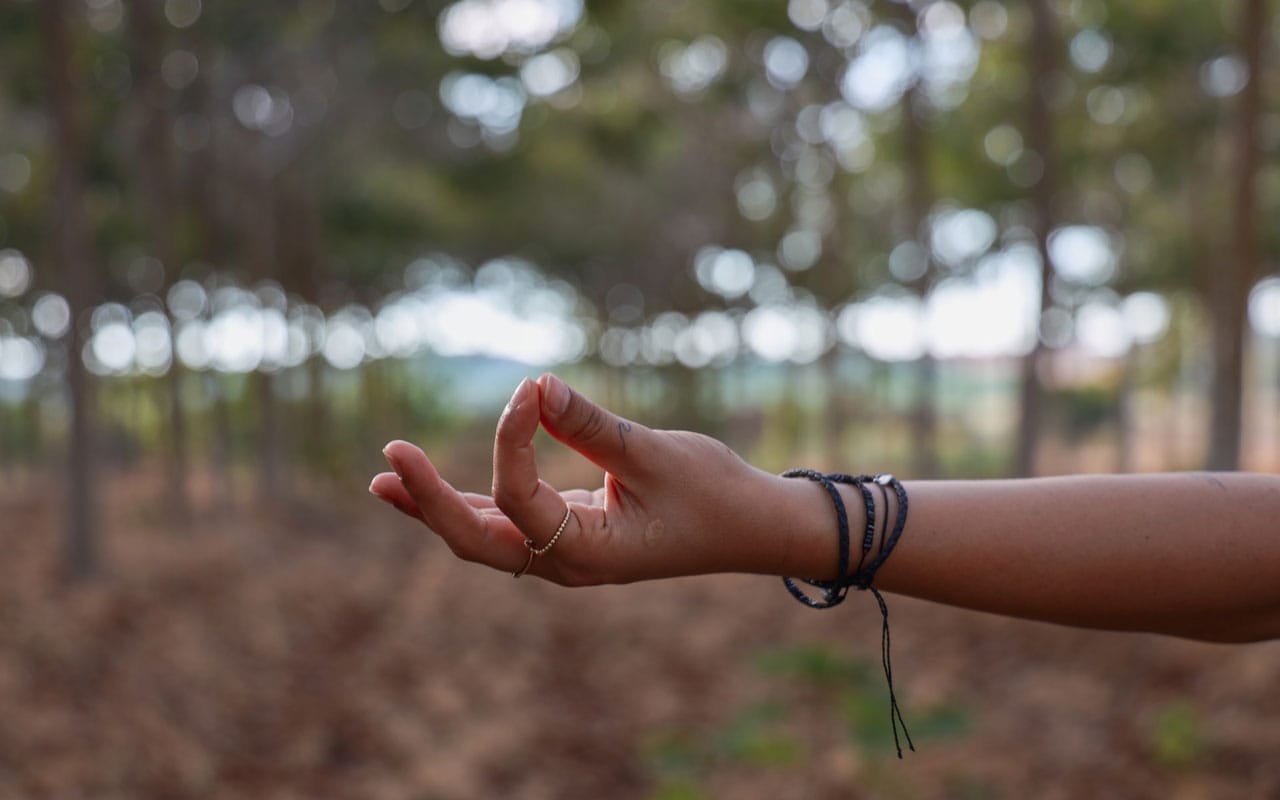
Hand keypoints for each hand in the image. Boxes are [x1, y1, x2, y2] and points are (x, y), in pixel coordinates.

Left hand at [369, 374, 815, 584]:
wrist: (754, 529)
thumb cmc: (715, 494)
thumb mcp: (656, 453)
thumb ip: (590, 423)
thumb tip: (534, 384)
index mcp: (590, 553)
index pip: (522, 498)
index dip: (512, 438)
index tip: (529, 388)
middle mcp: (567, 564)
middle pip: (478, 540)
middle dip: (431, 502)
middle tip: (389, 461)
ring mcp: (565, 554)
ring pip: (485, 536)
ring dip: (436, 507)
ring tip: (385, 480)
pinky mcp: (569, 536)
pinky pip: (507, 524)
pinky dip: (470, 503)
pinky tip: (430, 489)